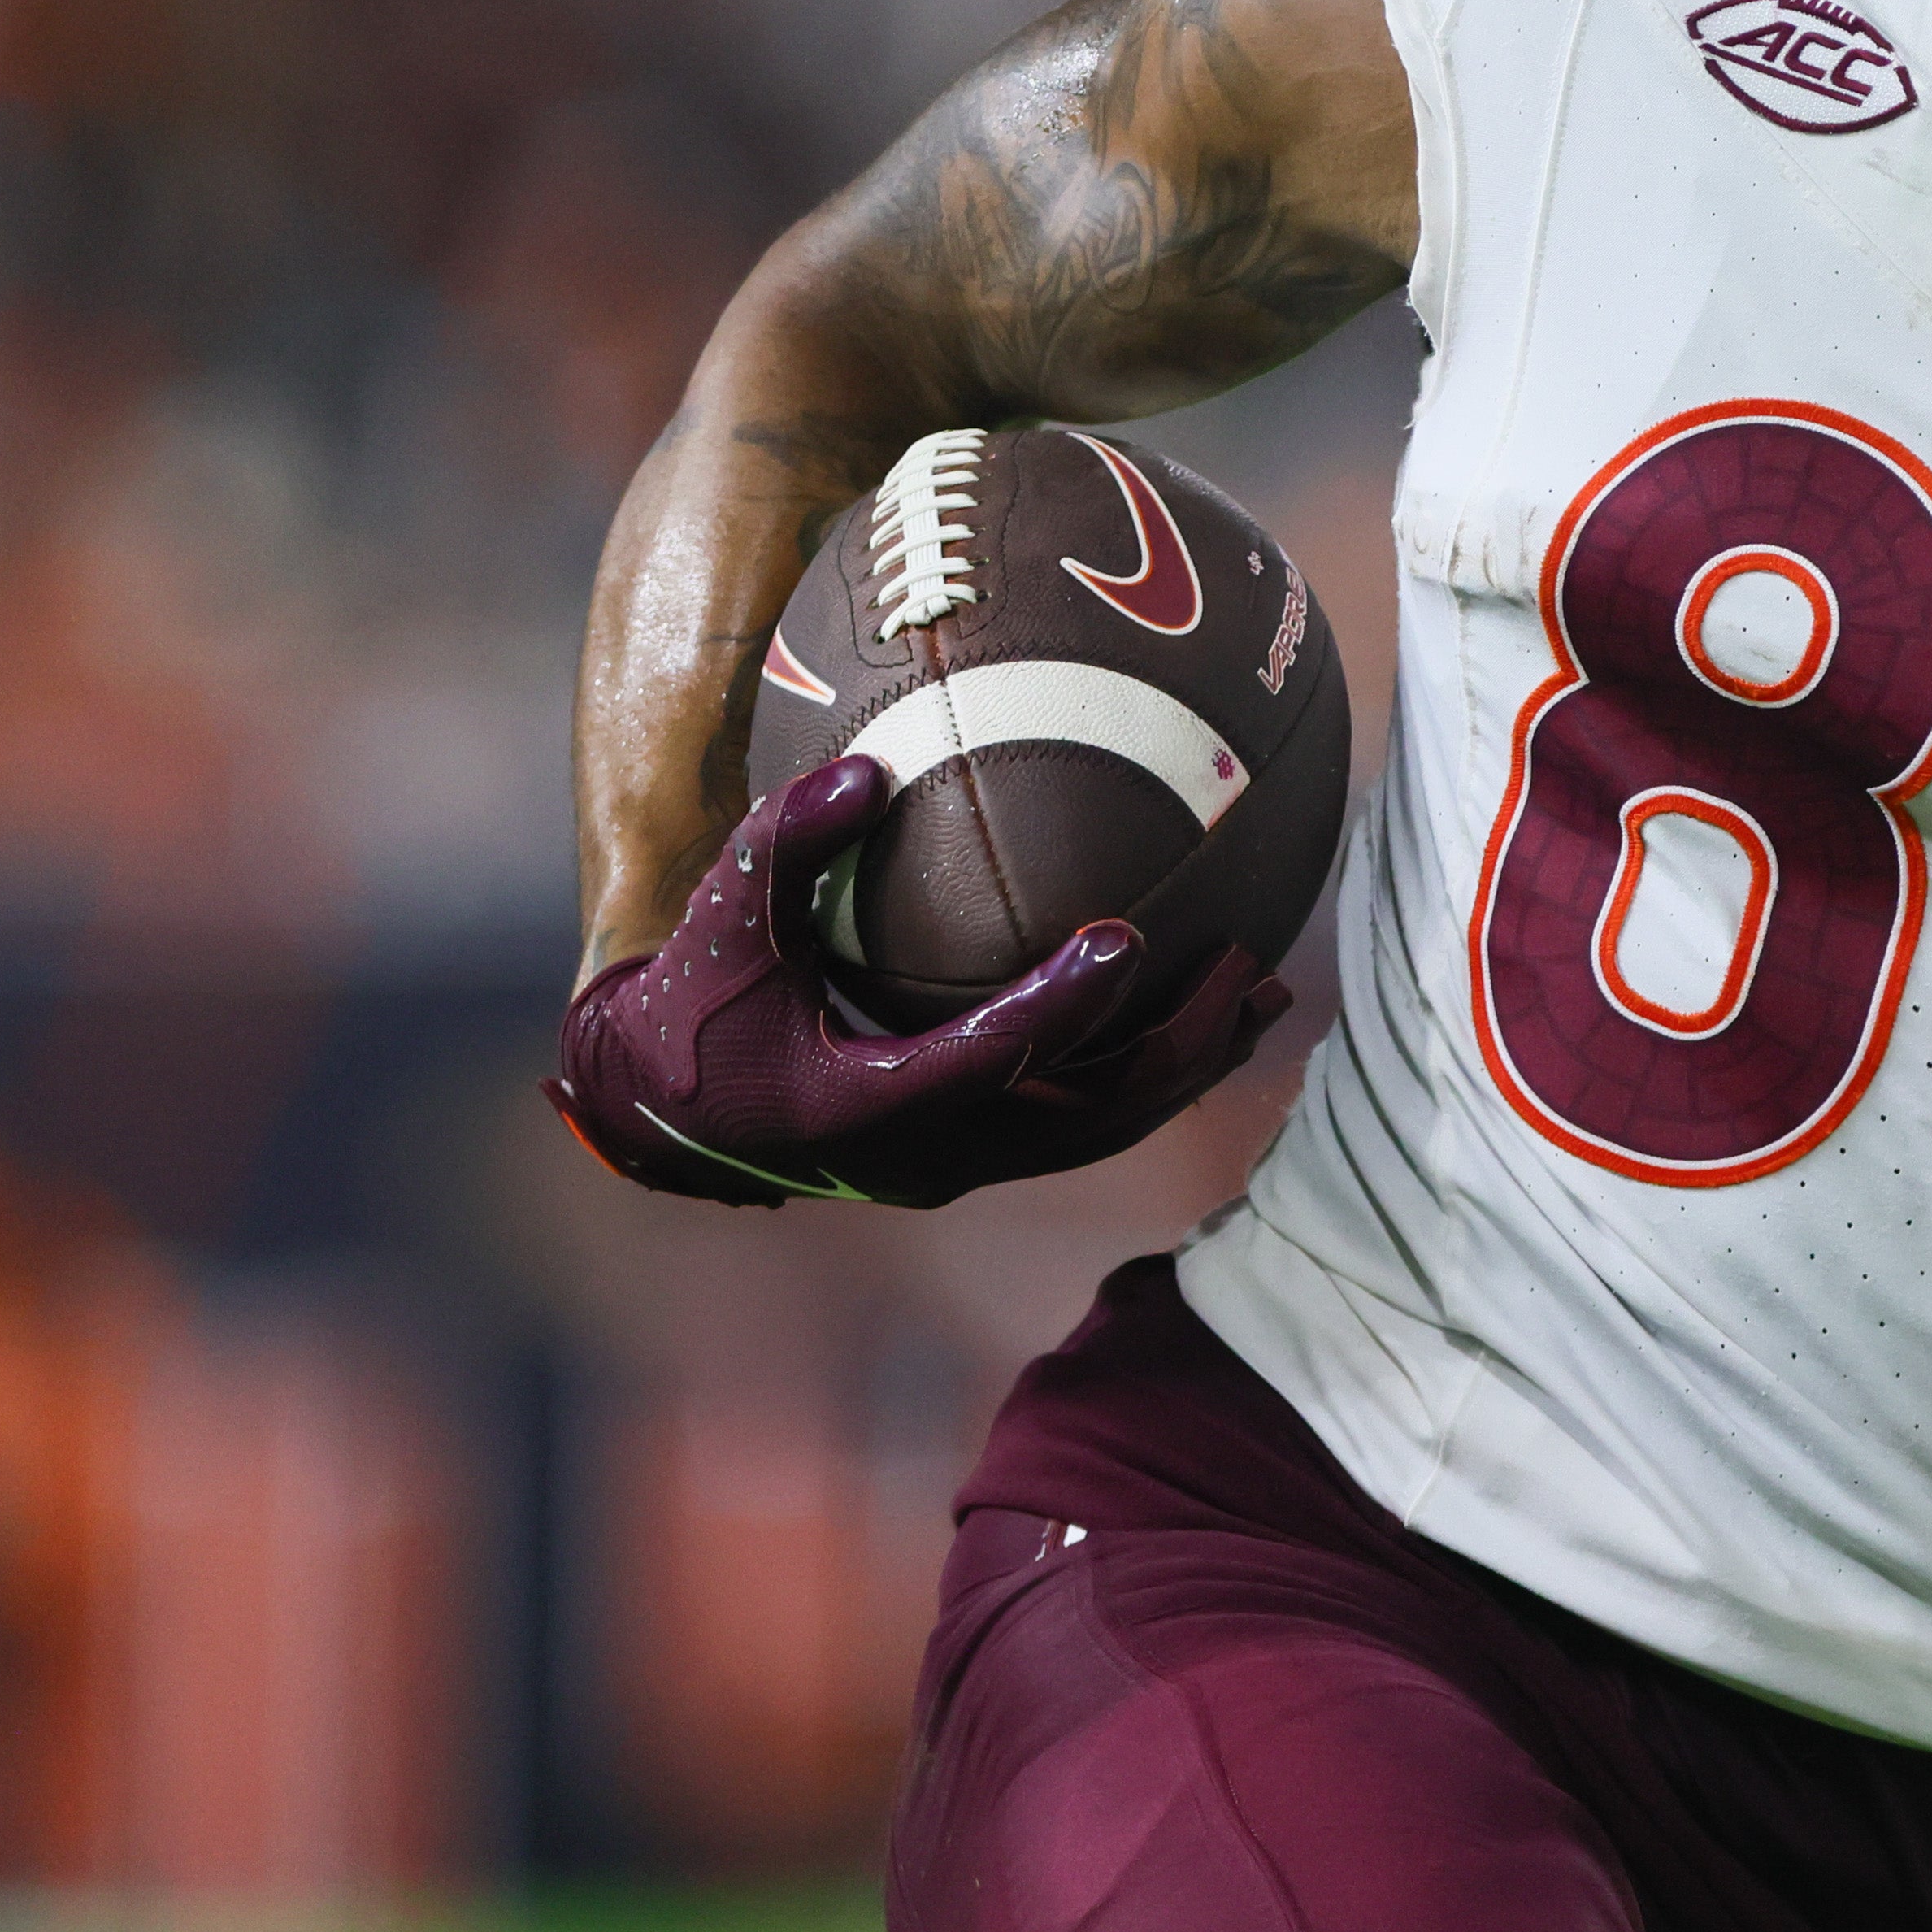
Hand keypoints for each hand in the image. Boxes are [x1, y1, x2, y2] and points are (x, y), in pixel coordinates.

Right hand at [545, 757, 1289, 1206]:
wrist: (668, 1114)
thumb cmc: (697, 1001)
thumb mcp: (727, 917)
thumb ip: (791, 844)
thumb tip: (866, 766)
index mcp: (865, 1106)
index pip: (985, 1059)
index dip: (1060, 1006)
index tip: (1125, 935)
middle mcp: (927, 1156)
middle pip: (1085, 1119)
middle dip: (1176, 1052)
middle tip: (1250, 971)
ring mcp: (957, 1165)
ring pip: (1098, 1130)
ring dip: (1183, 1070)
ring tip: (1263, 997)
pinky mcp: (972, 1154)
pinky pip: (1080, 1120)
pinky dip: (1145, 1073)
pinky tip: (1199, 1015)